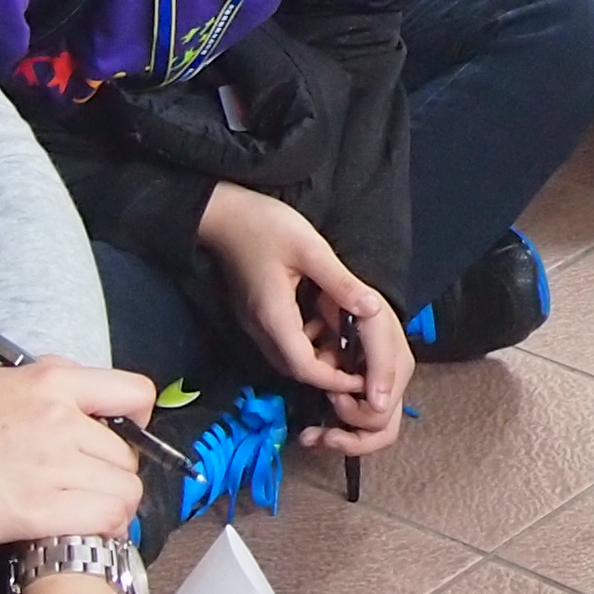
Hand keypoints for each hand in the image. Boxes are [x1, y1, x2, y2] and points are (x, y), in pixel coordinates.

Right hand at [0, 358, 152, 543]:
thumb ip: (49, 391)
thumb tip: (86, 411)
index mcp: (52, 379)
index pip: (136, 393)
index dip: (136, 423)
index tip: (118, 441)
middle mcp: (61, 418)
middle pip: (129, 455)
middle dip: (113, 475)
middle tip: (84, 490)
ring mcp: (52, 465)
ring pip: (126, 492)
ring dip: (110, 508)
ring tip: (80, 515)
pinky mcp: (37, 511)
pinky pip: (105, 521)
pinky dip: (100, 532)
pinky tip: (75, 533)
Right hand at [198, 186, 411, 453]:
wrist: (220, 213)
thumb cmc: (263, 225)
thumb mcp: (309, 248)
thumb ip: (341, 282)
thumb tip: (374, 309)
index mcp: (274, 317)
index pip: (305, 368)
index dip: (336, 380)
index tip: (364, 380)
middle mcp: (261, 328)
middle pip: (297, 368)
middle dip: (331, 372)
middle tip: (363, 363)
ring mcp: (255, 323)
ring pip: (291, 355)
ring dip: (321, 355)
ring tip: (351, 340)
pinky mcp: (256, 314)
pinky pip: (285, 339)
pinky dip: (309, 339)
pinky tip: (328, 319)